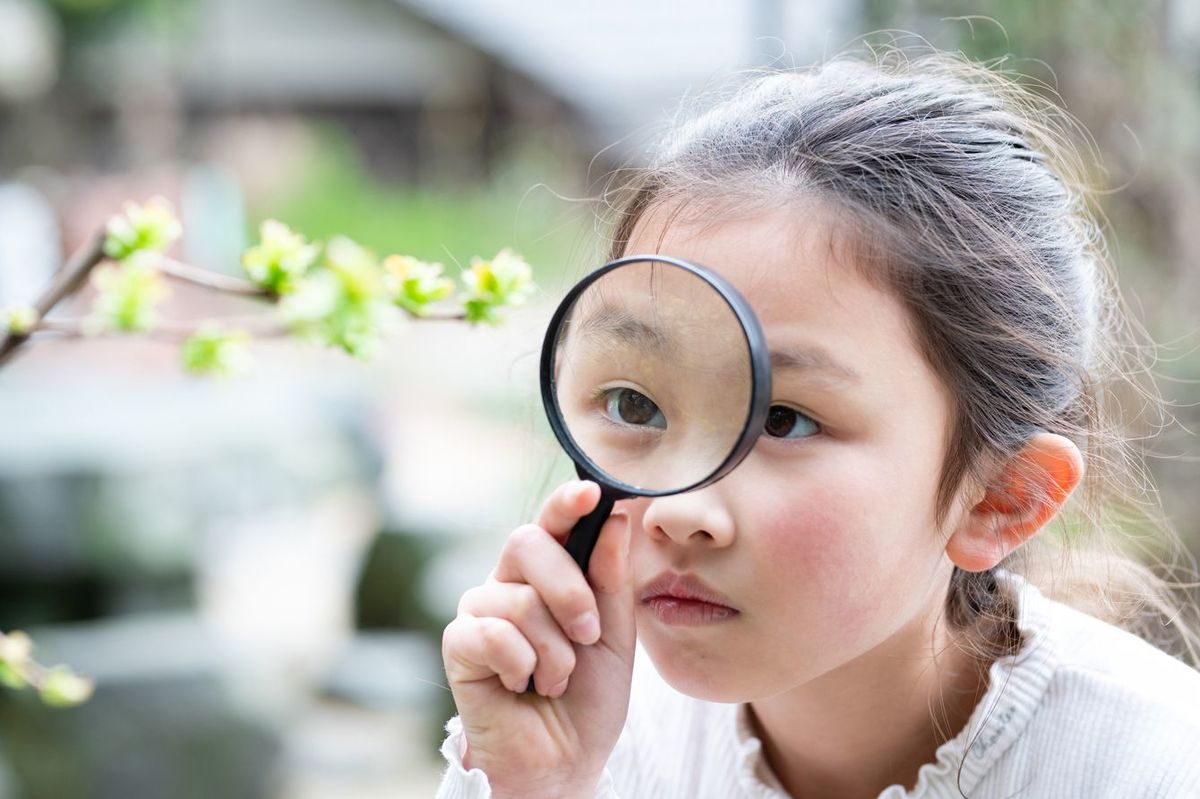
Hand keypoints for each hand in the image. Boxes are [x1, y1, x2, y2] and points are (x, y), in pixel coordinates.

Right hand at [441, 480, 635, 797]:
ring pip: (519, 600)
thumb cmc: (589, 695)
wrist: (567, 760)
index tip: (590, 492)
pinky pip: (492, 634)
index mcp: (547, 572)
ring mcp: (480, 611)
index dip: (566, 503)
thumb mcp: (616, 634)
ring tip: (555, 679)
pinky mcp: (458, 644)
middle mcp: (508, 582)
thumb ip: (611, 578)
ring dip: (554, 651)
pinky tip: (521, 686)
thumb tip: (615, 518)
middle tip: (588, 634)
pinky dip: (521, 666)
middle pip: (528, 544)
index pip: (551, 522)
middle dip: (570, 591)